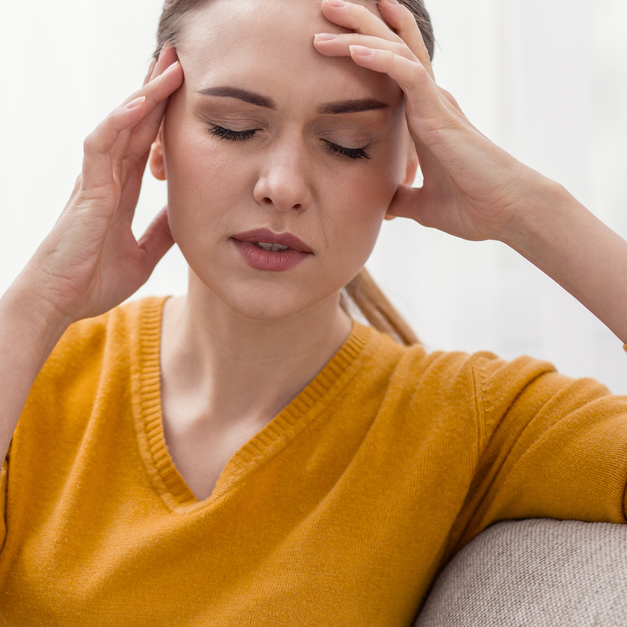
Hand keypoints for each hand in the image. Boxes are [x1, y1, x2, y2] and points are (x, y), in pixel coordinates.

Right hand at [18, 47, 183, 326]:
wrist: (61, 302)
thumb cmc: (92, 279)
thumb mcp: (143, 254)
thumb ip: (161, 232)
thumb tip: (184, 215)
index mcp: (120, 191)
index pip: (144, 143)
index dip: (163, 117)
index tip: (186, 95)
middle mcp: (107, 178)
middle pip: (134, 124)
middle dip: (156, 92)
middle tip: (179, 60)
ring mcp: (95, 181)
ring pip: (120, 126)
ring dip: (145, 95)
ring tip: (169, 67)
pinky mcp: (87, 191)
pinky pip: (101, 147)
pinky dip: (120, 123)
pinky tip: (141, 103)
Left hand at [314, 0, 547, 242]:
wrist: (505, 214)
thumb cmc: (472, 207)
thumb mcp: (422, 203)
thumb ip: (402, 197)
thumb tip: (384, 206)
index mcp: (425, 116)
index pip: (394, 69)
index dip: (368, 46)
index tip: (334, 36)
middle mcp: (431, 100)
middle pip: (392, 47)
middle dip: (358, 24)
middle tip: (325, 7)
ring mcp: (436, 103)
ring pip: (396, 51)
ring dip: (360, 32)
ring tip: (327, 13)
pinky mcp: (441, 113)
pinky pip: (408, 74)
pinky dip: (381, 59)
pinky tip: (355, 49)